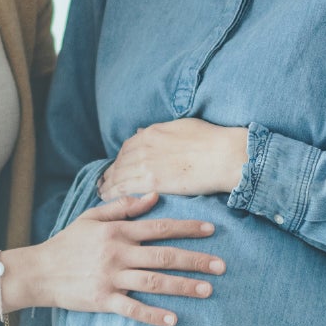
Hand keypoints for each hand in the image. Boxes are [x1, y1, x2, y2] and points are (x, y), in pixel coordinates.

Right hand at [19, 192, 224, 325]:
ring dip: (182, 286)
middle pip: (164, 256)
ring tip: (207, 290)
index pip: (159, 227)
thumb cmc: (67, 243)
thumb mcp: (92, 217)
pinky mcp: (103, 300)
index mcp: (117, 231)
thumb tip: (152, 196)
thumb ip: (122, 206)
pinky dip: (153, 315)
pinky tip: (173, 320)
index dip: (187, 229)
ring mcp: (111, 278)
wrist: (38, 271)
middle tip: (221, 266)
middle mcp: (118, 253)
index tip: (211, 231)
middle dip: (195, 260)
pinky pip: (132, 309)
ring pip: (154, 282)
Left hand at [99, 119, 247, 200]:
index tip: (117, 167)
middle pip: (120, 162)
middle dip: (110, 173)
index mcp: (152, 133)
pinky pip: (124, 188)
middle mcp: (144, 147)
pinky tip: (106, 199)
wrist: (224, 155)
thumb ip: (159, 131)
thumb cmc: (210, 140)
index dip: (121, 159)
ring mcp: (147, 164)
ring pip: (118, 176)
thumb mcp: (181, 126)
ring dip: (108, 185)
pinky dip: (113, 193)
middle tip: (103, 183)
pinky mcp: (152, 182)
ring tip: (101, 193)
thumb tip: (142, 132)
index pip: (128, 148)